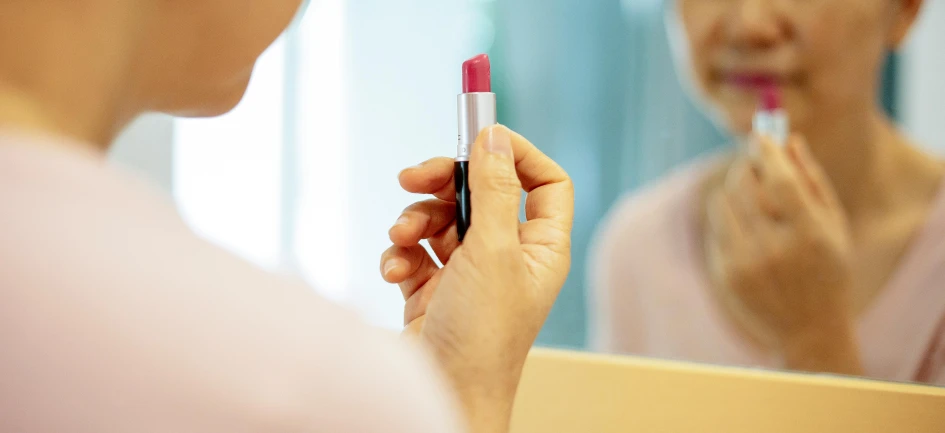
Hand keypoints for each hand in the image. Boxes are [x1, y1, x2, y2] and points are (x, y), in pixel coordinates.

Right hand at [379, 125, 573, 431]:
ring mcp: (469, 273)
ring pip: (441, 219)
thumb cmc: (482, 334)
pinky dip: (401, 254)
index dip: (517, 154)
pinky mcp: (433, 289)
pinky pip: (416, 251)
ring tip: (401, 239)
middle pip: (481, 192)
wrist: (444, 393)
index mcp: (539, 246)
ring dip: (414, 221)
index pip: (544, 182)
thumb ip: (491, 190)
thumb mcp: (491, 251)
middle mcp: (508, 255)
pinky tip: (394, 270)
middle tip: (411, 176)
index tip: (481, 137)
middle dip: (444, 182)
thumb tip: (494, 137)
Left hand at [705, 134, 861, 373]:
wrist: (809, 329)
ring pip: (723, 201)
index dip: (766, 151)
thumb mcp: (833, 225)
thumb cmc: (828, 269)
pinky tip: (746, 225)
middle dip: (747, 165)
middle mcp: (775, 249)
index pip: (779, 180)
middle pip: (744, 185)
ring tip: (752, 193)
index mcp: (809, 235)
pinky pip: (716, 227)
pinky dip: (728, 215)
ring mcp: (745, 264)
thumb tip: (788, 140)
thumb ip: (812, 180)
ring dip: (734, 188)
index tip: (760, 134)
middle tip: (754, 159)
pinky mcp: (725, 274)